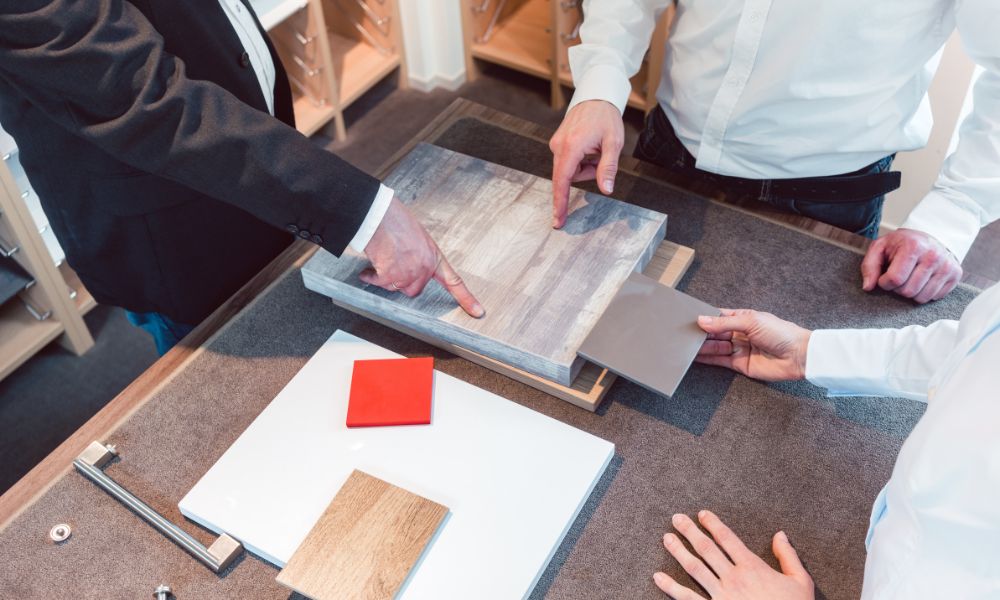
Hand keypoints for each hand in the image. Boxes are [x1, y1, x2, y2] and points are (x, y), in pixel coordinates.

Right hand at [361, 197, 484, 317]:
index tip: (478, 312)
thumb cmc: (395, 219)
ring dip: (385, 278)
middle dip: (401, 282)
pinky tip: (367, 269)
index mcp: (434, 256)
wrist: (379, 214)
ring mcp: (409, 273)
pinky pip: (379, 283)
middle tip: (391, 264)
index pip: (454, 281)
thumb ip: (419, 255)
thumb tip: (408, 266)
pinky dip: (370, 277)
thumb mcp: (417, 236)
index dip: (466, 298)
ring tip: (380, 258)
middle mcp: (424, 267)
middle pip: (414, 290)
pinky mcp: (391, 275)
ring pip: (395, 288)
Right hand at [548, 100, 624, 227]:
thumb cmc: (606, 118)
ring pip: (570, 170)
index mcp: (571, 147)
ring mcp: (556, 144)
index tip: (558, 220)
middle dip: (587, 173)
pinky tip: (589, 146)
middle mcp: (558, 146)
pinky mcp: (557, 143)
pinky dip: (580, 159)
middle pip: (569, 176)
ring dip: (585, 165)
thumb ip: (608, 168)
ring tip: (596, 148)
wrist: (596, 96)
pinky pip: (568, 161)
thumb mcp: (614, 143)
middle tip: (601, 156)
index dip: (560, 203)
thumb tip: (606, 189)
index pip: (563, 182)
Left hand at [654, 511, 813, 599]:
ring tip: (667, 538)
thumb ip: (788, 556)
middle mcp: (733, 578)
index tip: (701, 514)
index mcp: (753, 567)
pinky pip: (687, 599)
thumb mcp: (800, 581)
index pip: (728, 539)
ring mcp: (721, 596)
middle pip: (707, 548)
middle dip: (690, 531)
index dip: (713, 524)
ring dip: (678, 551)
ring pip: (695, 568)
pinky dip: (671, 587)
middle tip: (676, 518)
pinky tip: (658, 577)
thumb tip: (780, 534)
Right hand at [695, 310, 809, 381]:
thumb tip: (702, 320)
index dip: (705, 317)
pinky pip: (720, 361)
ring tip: (686, 345)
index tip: (690, 318)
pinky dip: (707, 359)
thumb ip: (724, 323)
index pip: (719, 316)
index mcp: (743, 318)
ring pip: (715, 346)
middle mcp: (739, 333)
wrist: (798, 356)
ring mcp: (739, 349)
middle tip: (684, 334)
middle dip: (701, 333)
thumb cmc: (780, 333)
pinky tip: (695, 356)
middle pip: (714, 333)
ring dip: (702, 346)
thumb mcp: (750, 322)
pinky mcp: (740, 364)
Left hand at [860, 228, 961, 303]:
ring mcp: (947, 266)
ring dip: (911, 292)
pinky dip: (925, 293)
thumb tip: (868, 287)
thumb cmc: (900, 244)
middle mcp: (933, 255)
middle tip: (898, 277)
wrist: (927, 238)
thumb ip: (869, 266)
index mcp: (913, 246)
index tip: (884, 277)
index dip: (884, 283)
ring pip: (922, 298)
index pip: (895, 279)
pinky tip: (923, 280)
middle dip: (897, 289)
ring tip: (910, 278)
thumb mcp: (879, 248)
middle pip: (908, 291)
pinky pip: (935, 297)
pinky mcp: (956, 274)